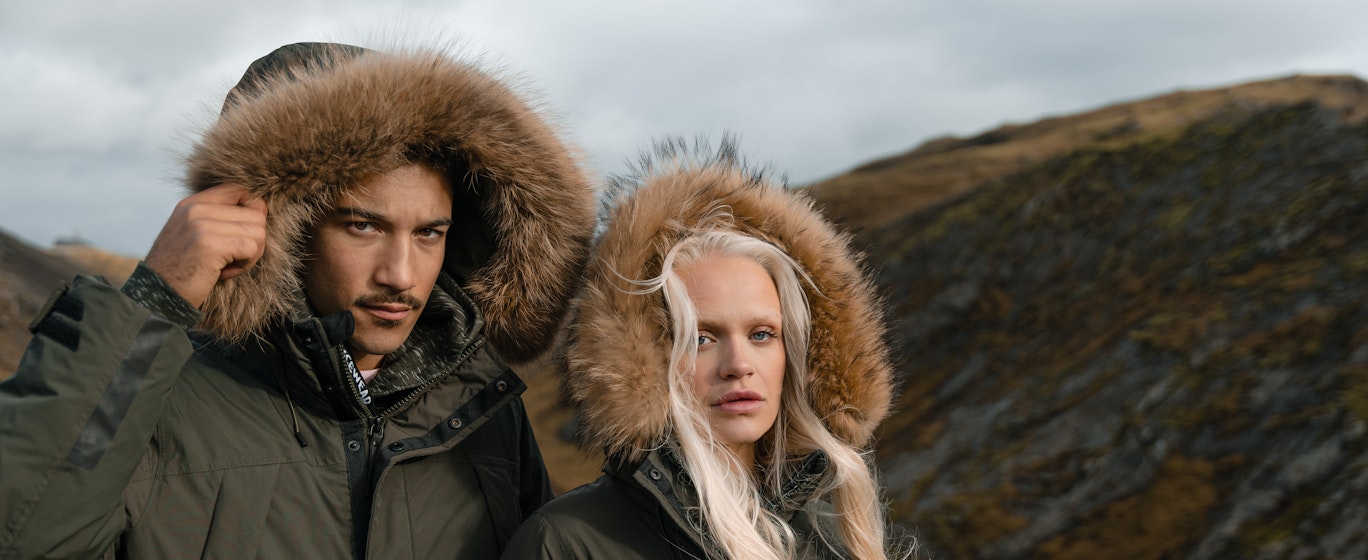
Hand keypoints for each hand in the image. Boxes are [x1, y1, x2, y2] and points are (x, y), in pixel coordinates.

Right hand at [144, 184, 267, 308]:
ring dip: (249, 255)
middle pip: (256, 214)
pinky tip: (223, 273)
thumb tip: (260, 210)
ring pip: (258, 232)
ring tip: (225, 266)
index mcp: (191, 203)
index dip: (252, 213)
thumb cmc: (181, 271)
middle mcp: (195, 208)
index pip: (240, 190)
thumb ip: (218, 219)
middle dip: (252, 241)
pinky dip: (245, 265)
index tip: (240, 236)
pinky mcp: (210, 244)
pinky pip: (252, 248)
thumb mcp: (194, 236)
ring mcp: (201, 224)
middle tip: (230, 259)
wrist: (157, 298)